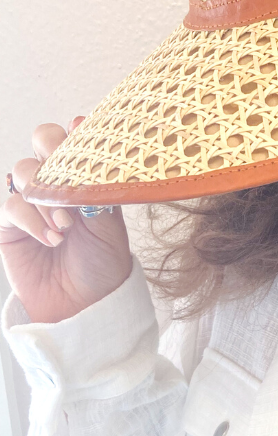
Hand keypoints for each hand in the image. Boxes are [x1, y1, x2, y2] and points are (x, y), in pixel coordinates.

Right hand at [0, 119, 132, 322]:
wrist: (86, 304)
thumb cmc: (103, 262)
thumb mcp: (110, 224)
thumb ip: (95, 187)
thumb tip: (84, 152)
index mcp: (85, 175)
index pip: (75, 138)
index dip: (76, 130)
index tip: (82, 131)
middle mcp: (55, 181)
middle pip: (41, 139)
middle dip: (50, 148)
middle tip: (62, 172)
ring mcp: (30, 200)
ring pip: (23, 171)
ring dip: (44, 195)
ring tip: (65, 226)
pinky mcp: (9, 224)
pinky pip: (11, 206)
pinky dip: (32, 220)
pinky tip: (52, 239)